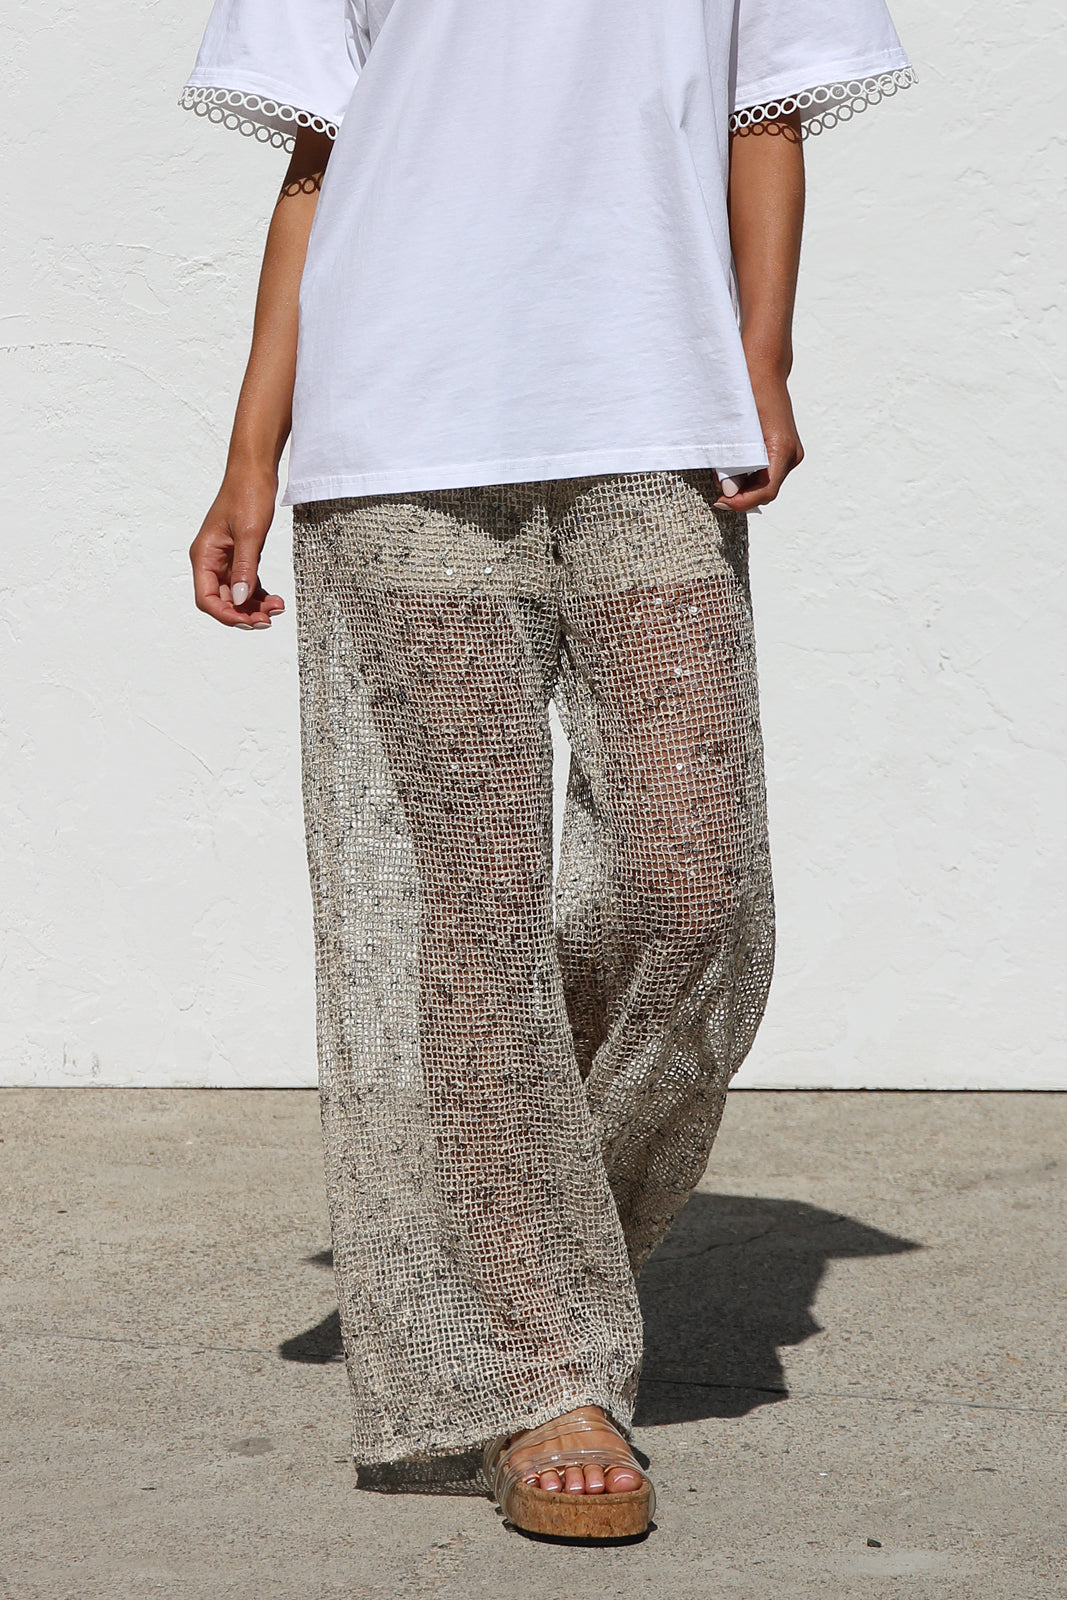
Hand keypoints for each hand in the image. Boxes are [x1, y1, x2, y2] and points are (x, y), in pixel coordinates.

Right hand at [189, 466, 285, 628]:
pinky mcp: (239, 555)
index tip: (249, 621)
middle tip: (269, 620)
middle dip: (244, 613)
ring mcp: (225, 559)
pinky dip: (259, 594)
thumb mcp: (249, 534)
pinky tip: (276, 599)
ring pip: (236, 594)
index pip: (207, 598)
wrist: (255, 471)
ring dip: (254, 606)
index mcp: (204, 555)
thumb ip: (244, 568)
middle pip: (222, 600)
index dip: (226, 615)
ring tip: (278, 608)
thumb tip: (240, 600)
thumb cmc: (248, 495)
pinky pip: (246, 583)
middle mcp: (211, 560)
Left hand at [714, 370, 803, 512]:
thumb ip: (731, 461)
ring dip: (743, 484)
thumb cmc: (747, 390)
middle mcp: (791, 454)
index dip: (742, 502)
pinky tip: (731, 465)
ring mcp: (790, 453)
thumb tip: (728, 491)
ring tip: (721, 473)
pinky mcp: (783, 449)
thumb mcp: (735, 428)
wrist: (762, 366)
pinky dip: (747, 474)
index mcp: (783, 449)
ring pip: (765, 483)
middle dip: (740, 494)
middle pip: (766, 490)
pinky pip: (765, 471)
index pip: (766, 491)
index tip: (720, 502)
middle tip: (715, 488)